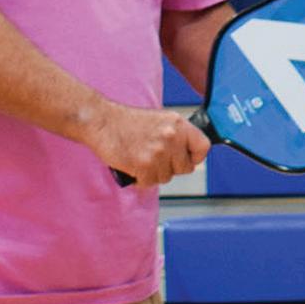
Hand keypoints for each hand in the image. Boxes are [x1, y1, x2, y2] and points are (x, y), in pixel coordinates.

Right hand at [90, 104, 209, 186]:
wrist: (101, 121)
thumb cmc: (127, 122)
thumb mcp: (160, 121)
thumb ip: (177, 136)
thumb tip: (189, 155)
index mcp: (179, 124)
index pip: (203, 147)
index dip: (195, 157)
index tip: (187, 159)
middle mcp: (172, 137)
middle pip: (184, 168)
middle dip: (170, 167)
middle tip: (154, 158)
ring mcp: (159, 152)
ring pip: (166, 177)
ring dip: (153, 173)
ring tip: (140, 158)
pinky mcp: (144, 165)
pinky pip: (149, 182)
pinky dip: (140, 179)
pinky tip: (133, 166)